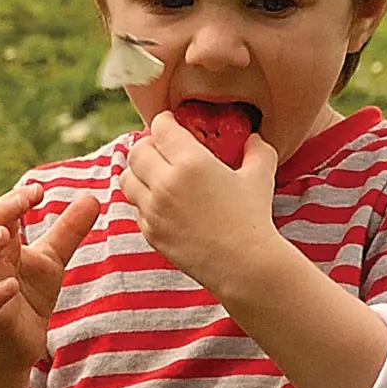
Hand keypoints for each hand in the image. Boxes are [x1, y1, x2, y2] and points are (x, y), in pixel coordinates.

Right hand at [0, 182, 101, 368]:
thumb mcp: (52, 260)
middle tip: (23, 200)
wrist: (19, 344)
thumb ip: (68, 231)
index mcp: (2, 248)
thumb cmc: (29, 297)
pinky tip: (11, 285)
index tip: (38, 189)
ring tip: (5, 234)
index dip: (13, 200)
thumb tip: (92, 197)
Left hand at [121, 113, 282, 296]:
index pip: (160, 128)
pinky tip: (161, 202)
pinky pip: (136, 208)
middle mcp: (165, 183)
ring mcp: (153, 210)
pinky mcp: (150, 232)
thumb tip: (253, 138)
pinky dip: (144, 201)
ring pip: (126, 179)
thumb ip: (256, 150)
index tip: (170, 123)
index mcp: (191, 162)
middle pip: (137, 151)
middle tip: (160, 147)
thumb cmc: (254, 218)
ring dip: (138, 172)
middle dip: (147, 144)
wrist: (244, 265)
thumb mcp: (260, 176)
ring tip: (154, 173)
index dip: (164, 122)